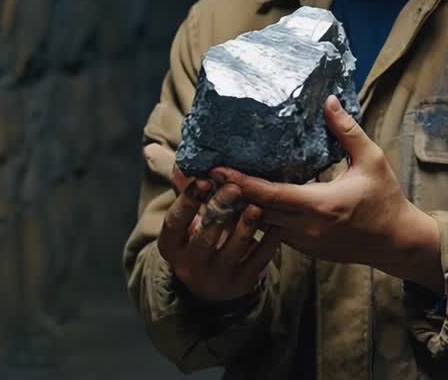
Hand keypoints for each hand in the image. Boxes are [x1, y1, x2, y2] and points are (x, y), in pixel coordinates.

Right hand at [156, 168, 280, 304]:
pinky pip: (258, 260)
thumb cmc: (198, 241)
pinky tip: (277, 224)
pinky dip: (268, 241)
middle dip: (220, 209)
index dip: (188, 200)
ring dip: (246, 226)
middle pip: (205, 236)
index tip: (204, 180)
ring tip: (257, 206)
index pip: (175, 222)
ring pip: (233, 249)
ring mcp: (217, 276)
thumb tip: (170, 159)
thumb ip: (184, 194)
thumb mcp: (186, 223)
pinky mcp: (242, 283)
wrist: (211, 288)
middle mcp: (190, 265)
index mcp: (171, 246)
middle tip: (235, 188)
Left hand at [212, 95, 442, 292]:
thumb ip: (347, 131)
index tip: (216, 169)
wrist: (395, 242)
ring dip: (237, 210)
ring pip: (260, 227)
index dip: (240, 183)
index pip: (270, 195)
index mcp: (321, 205)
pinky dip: (255, 220)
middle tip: (201, 175)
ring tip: (212, 190)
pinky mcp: (305, 249)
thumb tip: (329, 101)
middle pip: (256, 212)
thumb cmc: (384, 199)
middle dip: (228, 195)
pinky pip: (271, 234)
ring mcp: (304, 242)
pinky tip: (240, 206)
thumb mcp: (371, 160)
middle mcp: (307, 228)